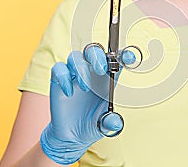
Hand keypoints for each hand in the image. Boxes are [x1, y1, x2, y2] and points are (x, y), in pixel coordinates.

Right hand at [40, 47, 133, 164]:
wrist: (72, 136)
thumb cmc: (92, 123)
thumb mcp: (104, 125)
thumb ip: (110, 122)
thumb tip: (115, 123)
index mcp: (108, 78)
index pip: (116, 60)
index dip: (123, 55)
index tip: (129, 57)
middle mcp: (91, 72)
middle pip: (93, 51)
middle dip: (98, 56)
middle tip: (101, 70)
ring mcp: (74, 75)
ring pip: (76, 57)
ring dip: (81, 68)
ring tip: (85, 87)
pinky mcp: (59, 80)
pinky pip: (58, 69)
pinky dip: (64, 77)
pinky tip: (69, 93)